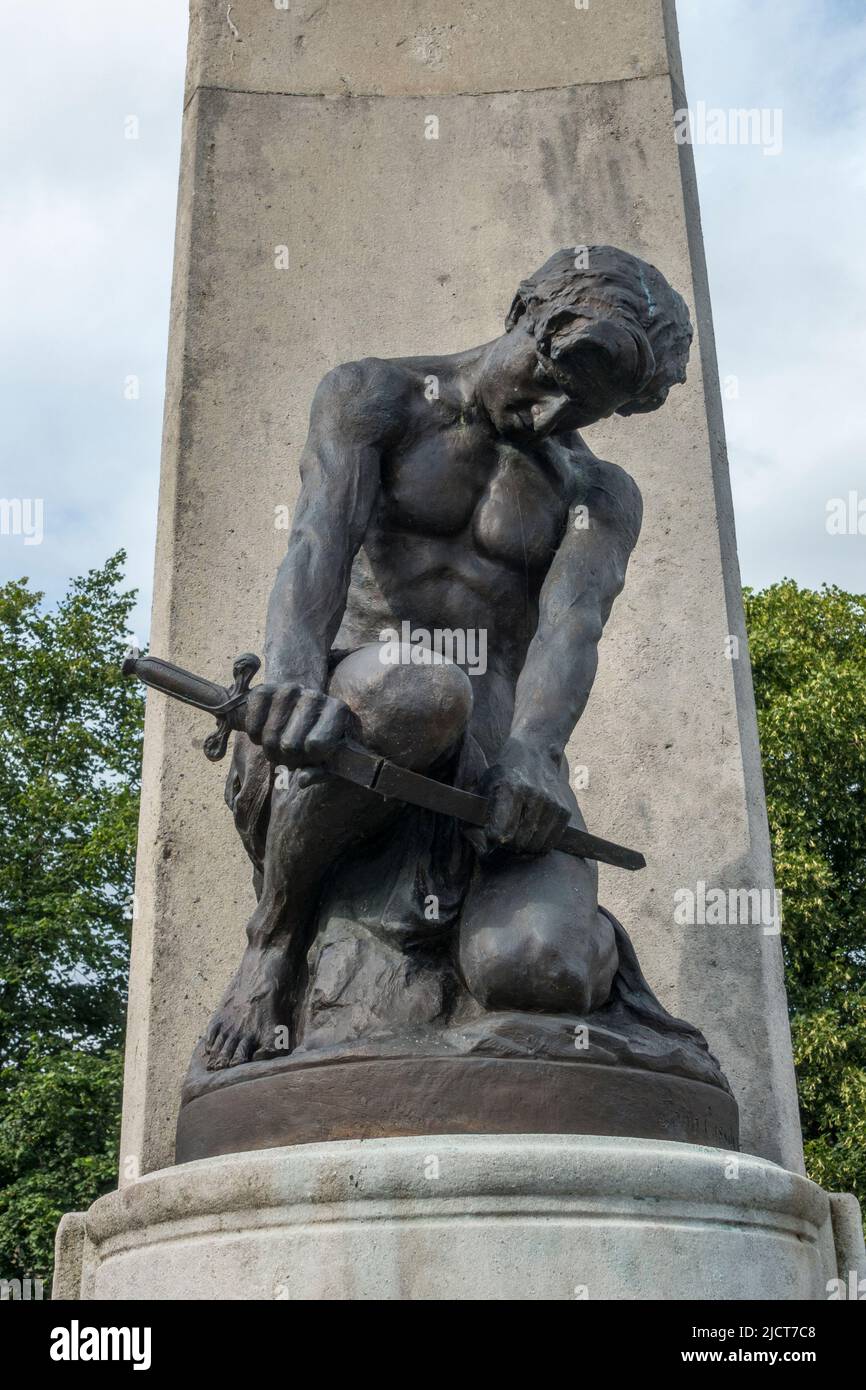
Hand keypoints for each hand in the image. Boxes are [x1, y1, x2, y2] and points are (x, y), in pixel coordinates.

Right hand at [243, 682, 350, 767]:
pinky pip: (253, 727)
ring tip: (280, 746)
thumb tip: (303, 780)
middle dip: (288, 758)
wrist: (295, 716)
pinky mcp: (264, 690)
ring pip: (270, 738)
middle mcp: (315, 696)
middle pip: (290, 745)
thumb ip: (319, 773)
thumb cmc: (317, 742)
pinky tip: (265, 731)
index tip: (313, 756)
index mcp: (338, 710)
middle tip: (292, 754)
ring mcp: (289, 690)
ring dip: (271, 751)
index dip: (311, 759)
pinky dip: (255, 737)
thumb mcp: (326, 761)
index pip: (316, 745)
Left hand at [473, 738, 572, 854]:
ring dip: (523, 847)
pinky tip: (530, 834)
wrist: (536, 751)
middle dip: (507, 846)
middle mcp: (534, 795)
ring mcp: (552, 803)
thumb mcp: (484, 786)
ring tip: (516, 835)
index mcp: (510, 788)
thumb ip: (477, 816)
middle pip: (518, 842)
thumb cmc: (504, 772)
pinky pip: (551, 842)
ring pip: (535, 846)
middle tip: (503, 837)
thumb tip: (483, 848)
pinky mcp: (564, 810)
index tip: (490, 834)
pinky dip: (539, 844)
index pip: (501, 833)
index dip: (492, 839)